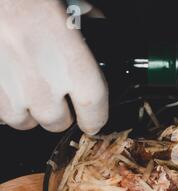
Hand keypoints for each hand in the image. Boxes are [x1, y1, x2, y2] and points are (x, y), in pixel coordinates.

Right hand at [0, 0, 107, 133]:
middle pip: (57, 122)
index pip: (93, 108)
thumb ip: (87, 19)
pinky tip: (8, 86)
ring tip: (29, 90)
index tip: (94, 122)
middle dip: (60, 114)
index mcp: (71, 62)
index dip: (96, 119)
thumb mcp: (67, 5)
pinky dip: (4, 104)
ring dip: (28, 112)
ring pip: (23, 122)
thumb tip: (98, 22)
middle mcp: (41, 81)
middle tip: (58, 98)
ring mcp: (9, 88)